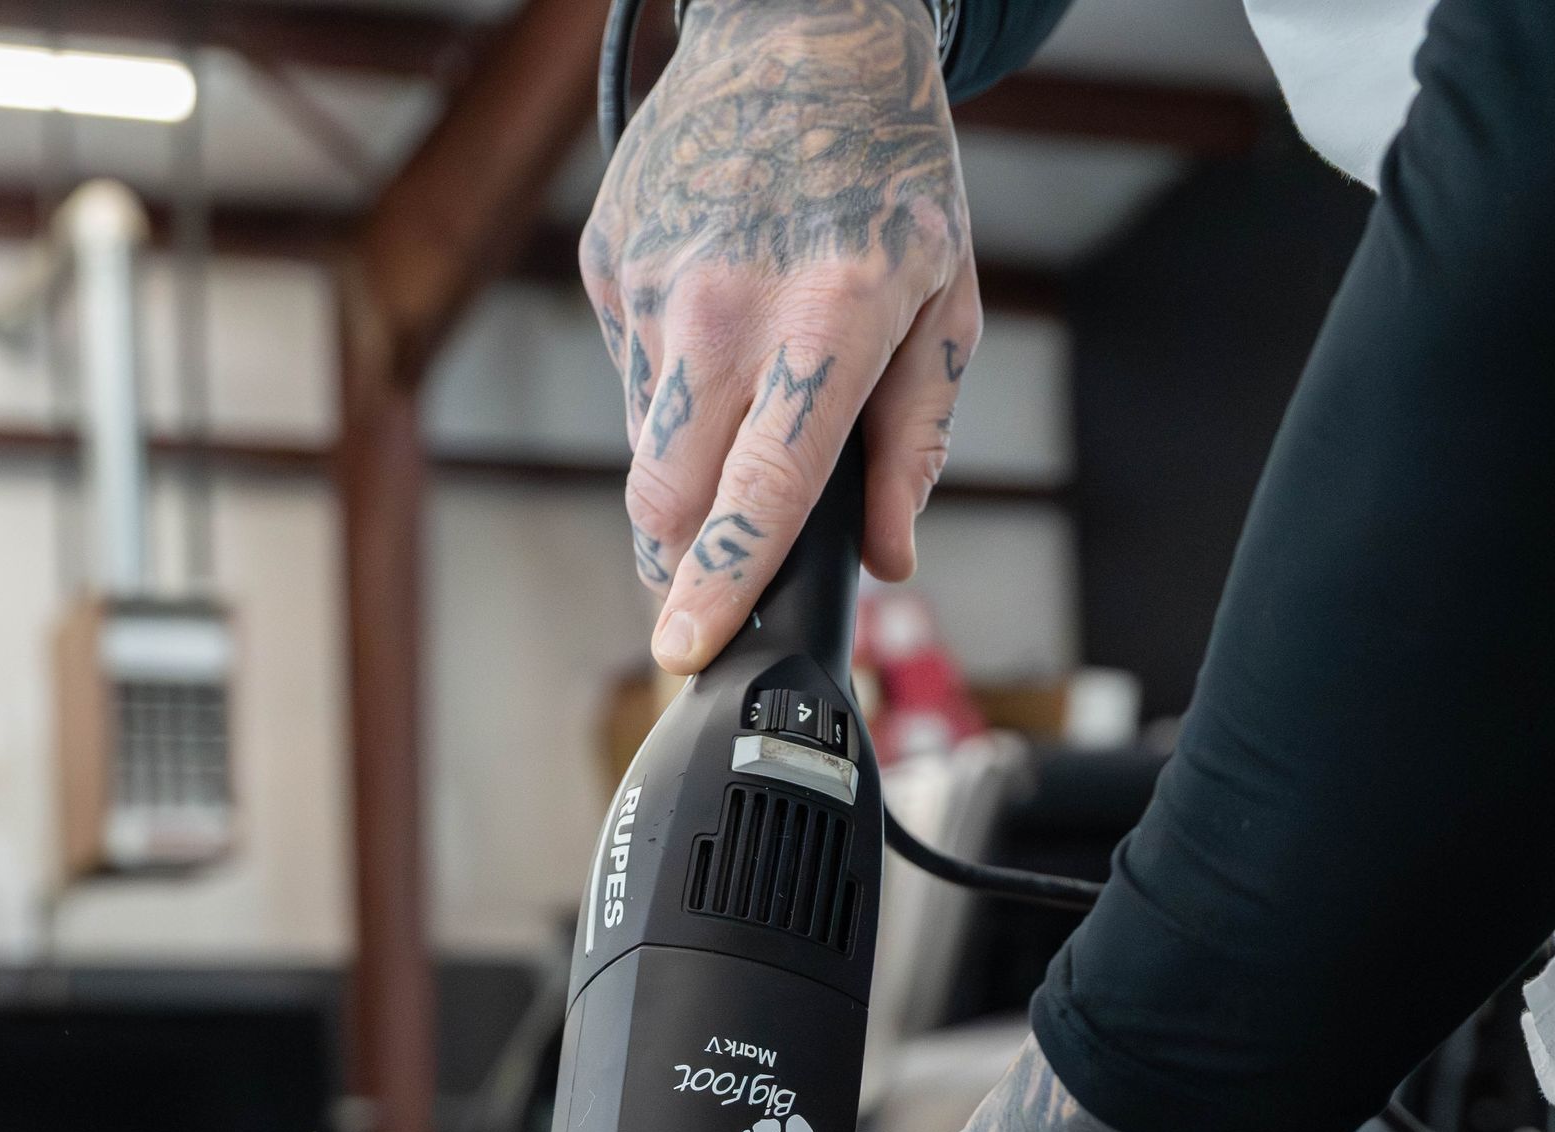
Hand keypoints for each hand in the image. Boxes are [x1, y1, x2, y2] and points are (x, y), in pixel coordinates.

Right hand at [581, 0, 981, 673]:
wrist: (798, 27)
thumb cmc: (887, 171)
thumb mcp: (945, 303)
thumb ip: (917, 441)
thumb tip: (889, 554)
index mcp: (827, 322)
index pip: (760, 489)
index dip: (722, 585)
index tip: (684, 647)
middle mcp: (726, 308)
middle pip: (668, 500)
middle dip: (688, 557)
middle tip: (724, 559)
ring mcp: (654, 287)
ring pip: (646, 450)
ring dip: (688, 465)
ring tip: (746, 391)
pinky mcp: (609, 269)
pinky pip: (630, 378)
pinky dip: (672, 385)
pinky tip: (716, 322)